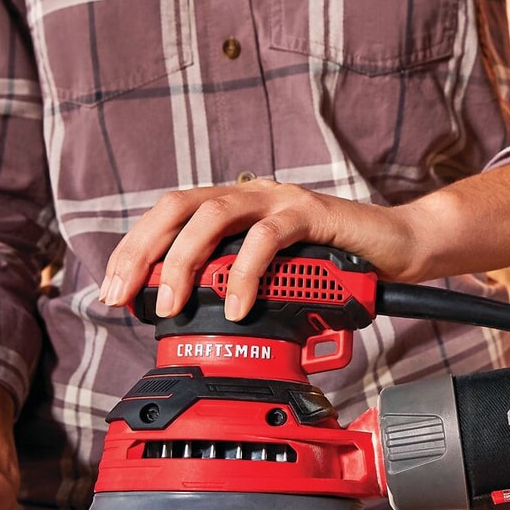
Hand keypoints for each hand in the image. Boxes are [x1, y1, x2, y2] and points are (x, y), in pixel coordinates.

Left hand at [100, 180, 427, 320]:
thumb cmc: (334, 264)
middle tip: (124, 296)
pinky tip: (238, 306)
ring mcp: (279, 200)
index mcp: (234, 208)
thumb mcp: (272, 279)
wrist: (397, 248)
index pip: (167, 216)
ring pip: (213, 215)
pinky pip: (268, 238)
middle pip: (178, 207)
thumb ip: (234, 283)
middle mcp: (250, 195)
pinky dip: (245, 273)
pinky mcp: (311, 212)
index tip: (113, 292)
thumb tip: (184, 314)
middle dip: (142, 252)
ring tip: (172, 305)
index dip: (133, 249)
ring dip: (184, 261)